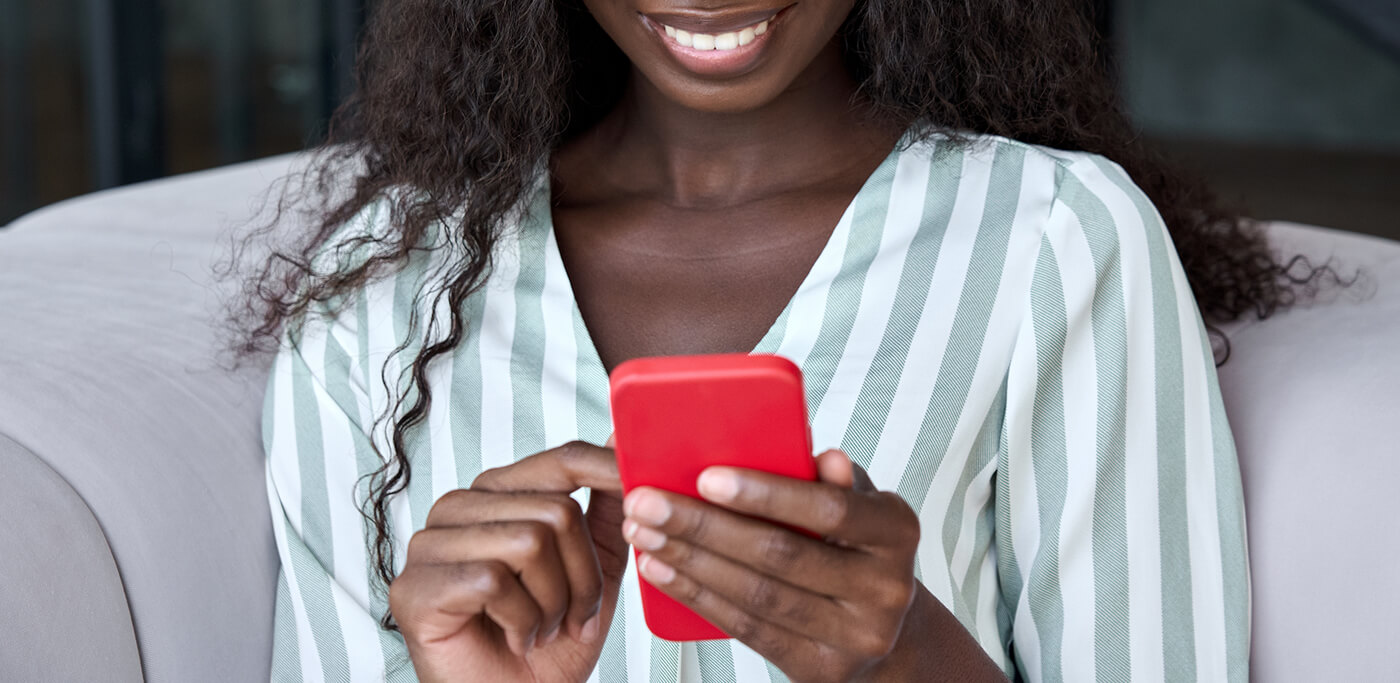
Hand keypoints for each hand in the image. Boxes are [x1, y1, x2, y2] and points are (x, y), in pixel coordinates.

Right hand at [388, 440, 626, 682]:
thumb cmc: (550, 643)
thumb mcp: (595, 569)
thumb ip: (606, 509)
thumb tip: (623, 442)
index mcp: (498, 495)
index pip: (559, 461)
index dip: (605, 470)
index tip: (641, 484)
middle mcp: (458, 509)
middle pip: (555, 510)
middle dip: (582, 577)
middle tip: (571, 616)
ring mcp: (429, 545)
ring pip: (529, 542)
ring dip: (552, 604)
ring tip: (540, 628)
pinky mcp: (414, 587)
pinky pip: (493, 581)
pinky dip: (522, 622)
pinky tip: (514, 638)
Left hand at [620, 449, 922, 681]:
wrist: (884, 629)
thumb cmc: (855, 544)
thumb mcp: (856, 502)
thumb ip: (830, 477)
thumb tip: (813, 447)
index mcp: (897, 530)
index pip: (830, 509)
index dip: (767, 494)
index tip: (706, 477)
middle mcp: (885, 588)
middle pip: (781, 555)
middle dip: (703, 526)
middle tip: (646, 502)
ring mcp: (855, 636)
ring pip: (757, 596)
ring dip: (689, 562)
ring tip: (644, 533)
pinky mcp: (820, 669)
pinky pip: (747, 629)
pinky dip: (698, 596)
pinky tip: (661, 571)